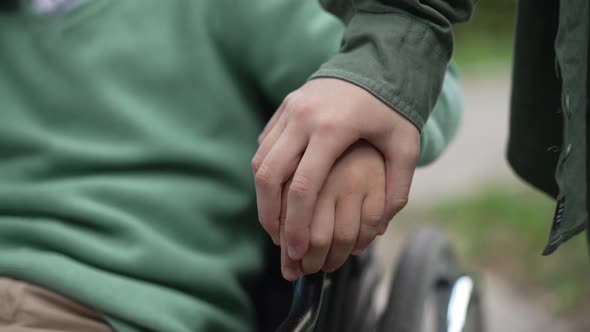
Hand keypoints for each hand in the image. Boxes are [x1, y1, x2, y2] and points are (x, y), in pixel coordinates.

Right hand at [252, 78, 419, 262]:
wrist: (375, 61)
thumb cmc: (393, 107)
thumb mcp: (405, 146)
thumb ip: (396, 188)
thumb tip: (377, 229)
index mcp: (333, 129)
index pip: (304, 186)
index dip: (297, 224)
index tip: (296, 250)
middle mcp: (304, 118)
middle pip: (270, 176)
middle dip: (269, 215)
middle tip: (278, 242)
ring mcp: (290, 110)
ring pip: (261, 161)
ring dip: (263, 196)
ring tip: (274, 222)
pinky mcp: (284, 107)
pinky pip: (264, 146)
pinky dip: (265, 173)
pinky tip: (277, 192)